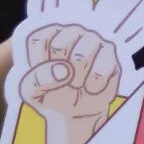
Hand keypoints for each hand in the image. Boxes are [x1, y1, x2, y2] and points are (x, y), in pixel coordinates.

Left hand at [19, 23, 120, 143]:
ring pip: (80, 56)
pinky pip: (99, 71)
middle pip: (59, 45)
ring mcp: (93, 39)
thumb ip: (36, 80)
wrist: (77, 112)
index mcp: (48, 35)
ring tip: (77, 84)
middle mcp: (71, 30)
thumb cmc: (52, 94)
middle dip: (59, 73)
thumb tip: (61, 71)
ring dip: (76, 80)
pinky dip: (93, 86)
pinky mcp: (111, 53)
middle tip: (63, 80)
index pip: (39, 40)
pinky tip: (91, 87)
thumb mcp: (32, 92)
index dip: (39, 64)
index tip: (44, 75)